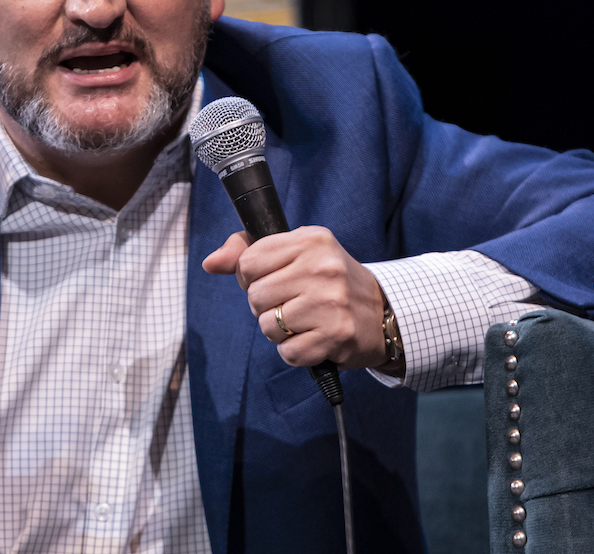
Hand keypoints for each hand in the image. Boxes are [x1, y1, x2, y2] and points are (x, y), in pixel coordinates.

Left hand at [202, 226, 388, 370]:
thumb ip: (246, 251)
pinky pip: (288, 353)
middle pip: (255, 297)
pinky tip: (314, 339)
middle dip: (266, 306)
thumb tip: (210, 263)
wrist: (383, 312)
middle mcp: (323, 267)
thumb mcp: (295, 252)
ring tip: (304, 321)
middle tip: (293, 303)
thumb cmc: (328, 280)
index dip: (252, 277)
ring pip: (268, 327)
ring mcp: (331, 303)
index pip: (248, 262)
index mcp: (311, 240)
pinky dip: (295, 352)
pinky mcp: (337, 336)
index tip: (274, 280)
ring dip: (280, 331)